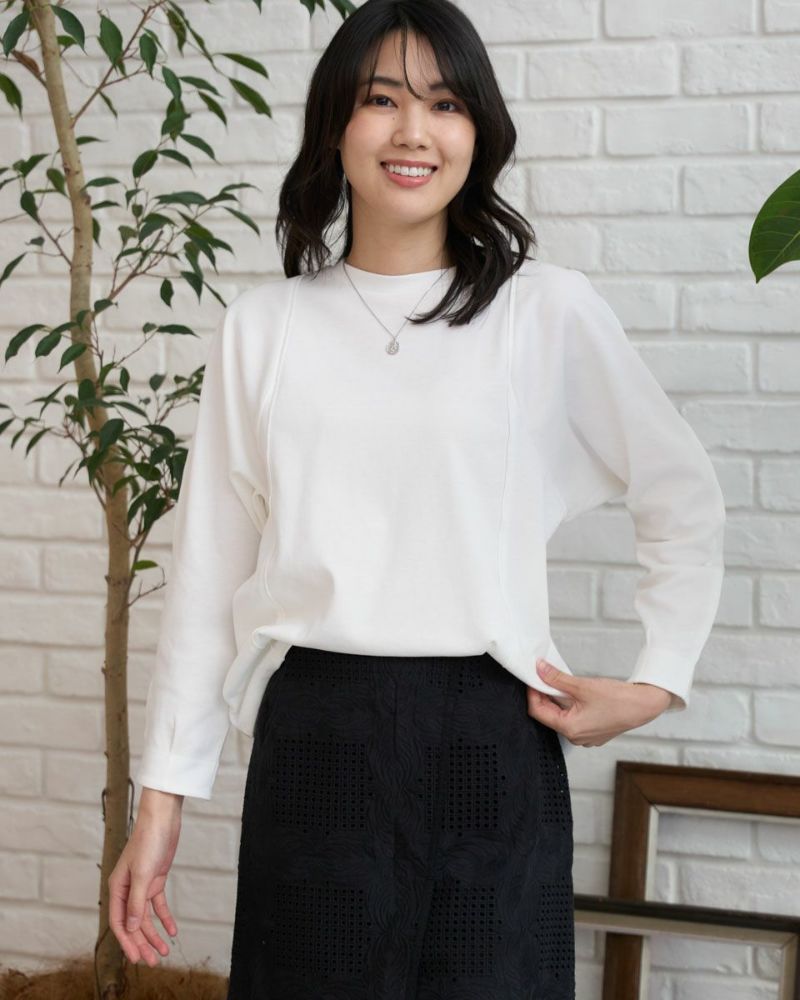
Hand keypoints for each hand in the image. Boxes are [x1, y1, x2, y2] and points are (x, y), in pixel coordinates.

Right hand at [108, 796, 181, 965]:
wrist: (162, 819)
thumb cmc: (148, 842)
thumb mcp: (143, 875)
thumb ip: (137, 903)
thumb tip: (132, 929)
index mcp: (117, 888)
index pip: (119, 922)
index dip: (127, 942)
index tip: (136, 959)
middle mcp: (127, 889)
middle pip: (134, 923)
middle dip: (143, 943)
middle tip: (153, 962)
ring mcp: (142, 885)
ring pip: (146, 917)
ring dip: (154, 934)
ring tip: (165, 951)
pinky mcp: (156, 880)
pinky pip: (158, 905)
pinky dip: (165, 918)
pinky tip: (172, 930)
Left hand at [527, 659, 673, 746]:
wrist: (644, 705)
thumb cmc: (619, 699)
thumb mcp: (582, 686)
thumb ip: (557, 678)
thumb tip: (540, 670)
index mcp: (570, 729)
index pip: (538, 711)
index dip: (533, 693)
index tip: (533, 677)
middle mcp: (576, 738)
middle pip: (549, 714)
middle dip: (545, 695)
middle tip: (546, 676)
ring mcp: (585, 737)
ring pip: (561, 716)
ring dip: (558, 699)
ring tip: (561, 683)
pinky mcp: (593, 732)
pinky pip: (574, 718)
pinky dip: (570, 705)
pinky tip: (575, 693)